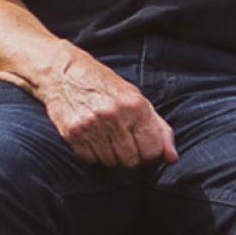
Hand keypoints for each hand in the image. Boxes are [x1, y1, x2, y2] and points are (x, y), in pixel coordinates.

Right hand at [0, 43, 177, 169]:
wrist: (63, 72)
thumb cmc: (104, 85)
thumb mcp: (136, 98)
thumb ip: (158, 128)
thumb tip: (173, 157)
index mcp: (135, 105)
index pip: (152, 150)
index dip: (150, 154)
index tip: (144, 147)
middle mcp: (114, 116)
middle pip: (131, 160)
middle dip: (130, 156)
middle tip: (123, 140)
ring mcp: (92, 126)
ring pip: (111, 163)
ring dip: (111, 156)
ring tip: (106, 136)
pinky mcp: (73, 133)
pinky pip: (91, 160)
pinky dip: (93, 154)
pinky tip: (92, 137)